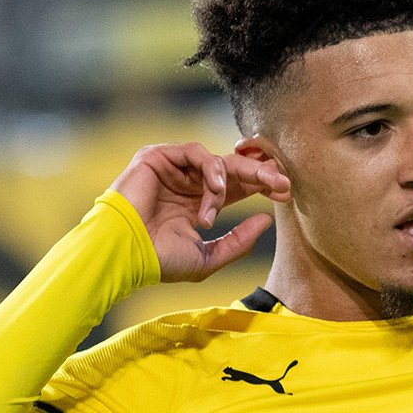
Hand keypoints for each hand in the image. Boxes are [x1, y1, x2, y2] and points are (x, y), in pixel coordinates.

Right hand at [110, 142, 290, 282]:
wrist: (125, 254)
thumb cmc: (160, 261)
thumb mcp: (208, 257)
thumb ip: (238, 241)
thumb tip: (267, 220)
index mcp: (199, 203)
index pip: (239, 187)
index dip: (263, 185)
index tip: (287, 192)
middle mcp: (188, 183)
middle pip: (234, 169)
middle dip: (261, 174)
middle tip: (282, 183)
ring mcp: (173, 169)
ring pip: (217, 160)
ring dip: (228, 183)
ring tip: (218, 207)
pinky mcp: (158, 157)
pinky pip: (195, 152)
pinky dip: (211, 169)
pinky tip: (215, 189)